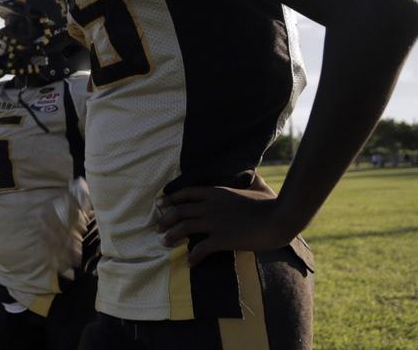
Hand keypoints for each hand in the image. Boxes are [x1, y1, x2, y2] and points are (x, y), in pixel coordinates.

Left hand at [157, 186, 294, 265]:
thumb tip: (253, 173)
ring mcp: (215, 222)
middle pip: (180, 211)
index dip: (170, 198)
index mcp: (217, 192)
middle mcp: (211, 206)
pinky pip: (200, 248)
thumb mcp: (257, 186)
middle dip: (165, 220)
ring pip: (184, 228)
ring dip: (172, 236)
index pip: (186, 193)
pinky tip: (189, 262)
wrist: (280, 218)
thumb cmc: (272, 203)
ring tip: (164, 243)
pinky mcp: (222, 239)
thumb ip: (250, 180)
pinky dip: (192, 256)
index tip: (159, 203)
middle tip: (157, 228)